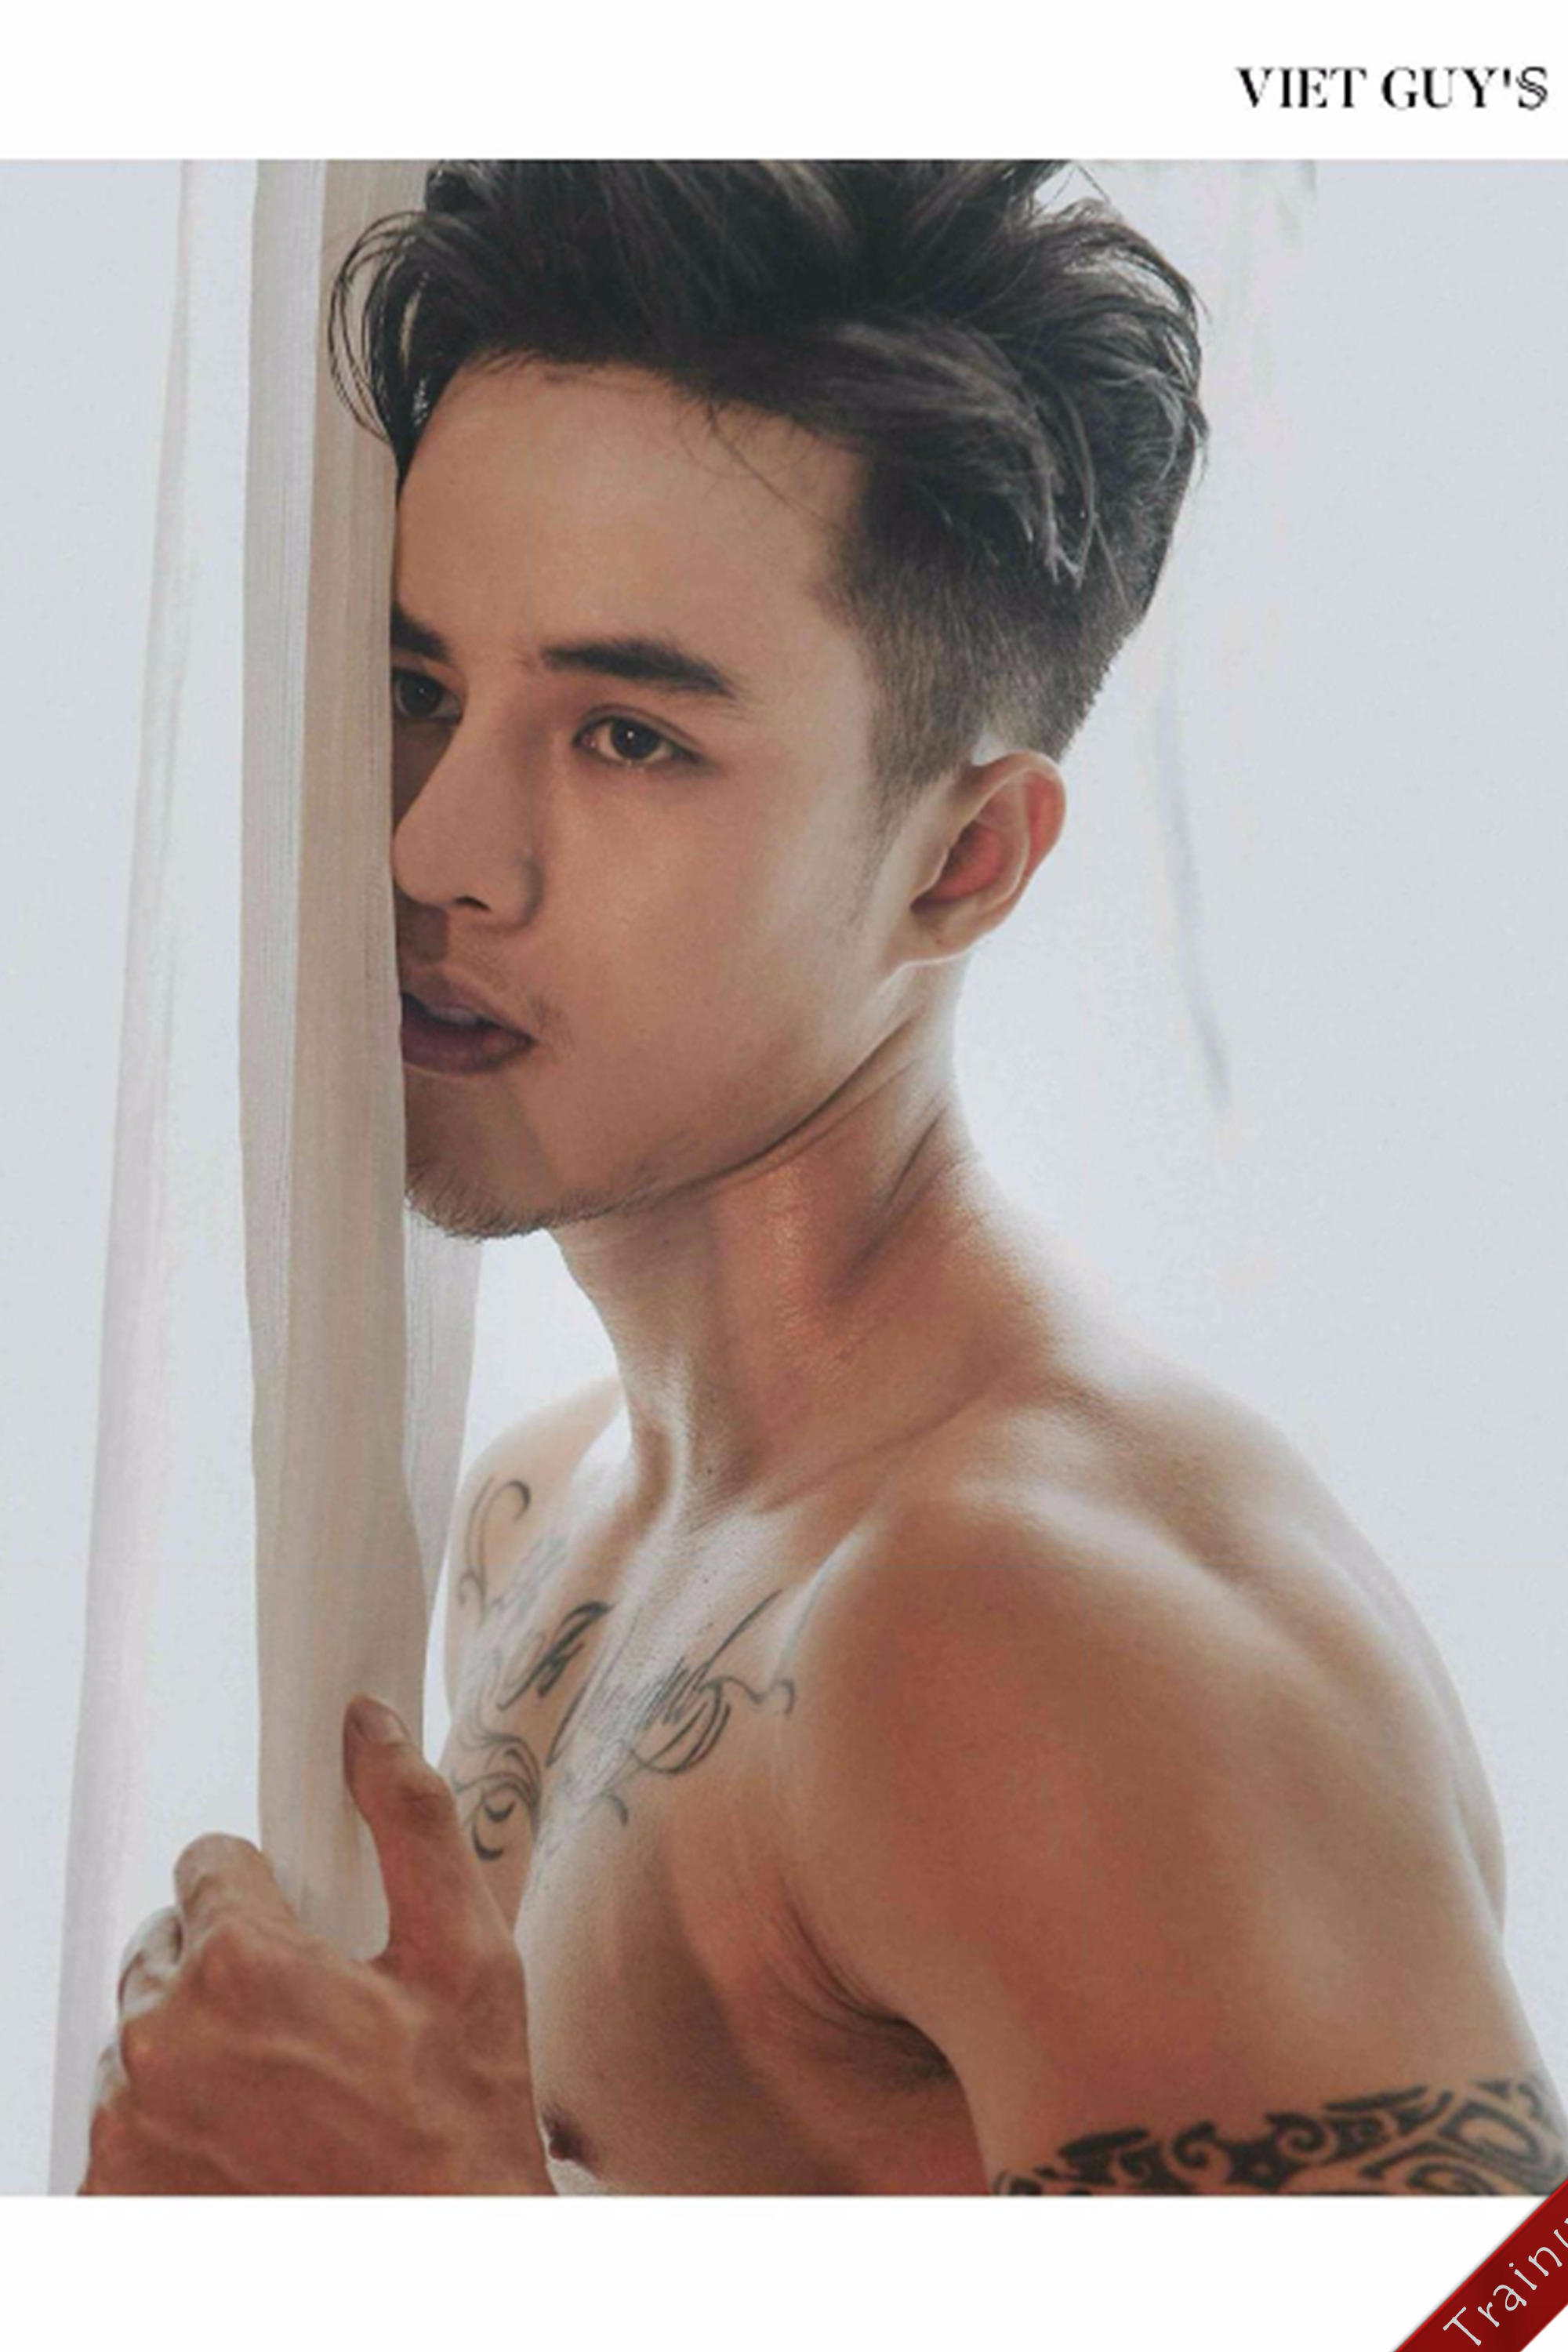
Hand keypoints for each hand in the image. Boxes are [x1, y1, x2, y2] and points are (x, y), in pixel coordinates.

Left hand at [80, 1698, 549, 2194]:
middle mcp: (158, 2041)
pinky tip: (248, 2152)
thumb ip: (411, 1819)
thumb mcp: (467, 1957)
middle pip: (167, 1950)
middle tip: (311, 2030)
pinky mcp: (110, 2199)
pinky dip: (173, 2129)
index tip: (315, 1946)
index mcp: (239, 1963)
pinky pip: (122, 2123)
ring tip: (285, 2098)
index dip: (270, 1895)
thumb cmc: (461, 2121)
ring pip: (143, 2037)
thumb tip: (366, 1721)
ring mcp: (125, 2129)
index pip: (208, 1863)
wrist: (440, 2273)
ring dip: (197, 2050)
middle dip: (228, 1971)